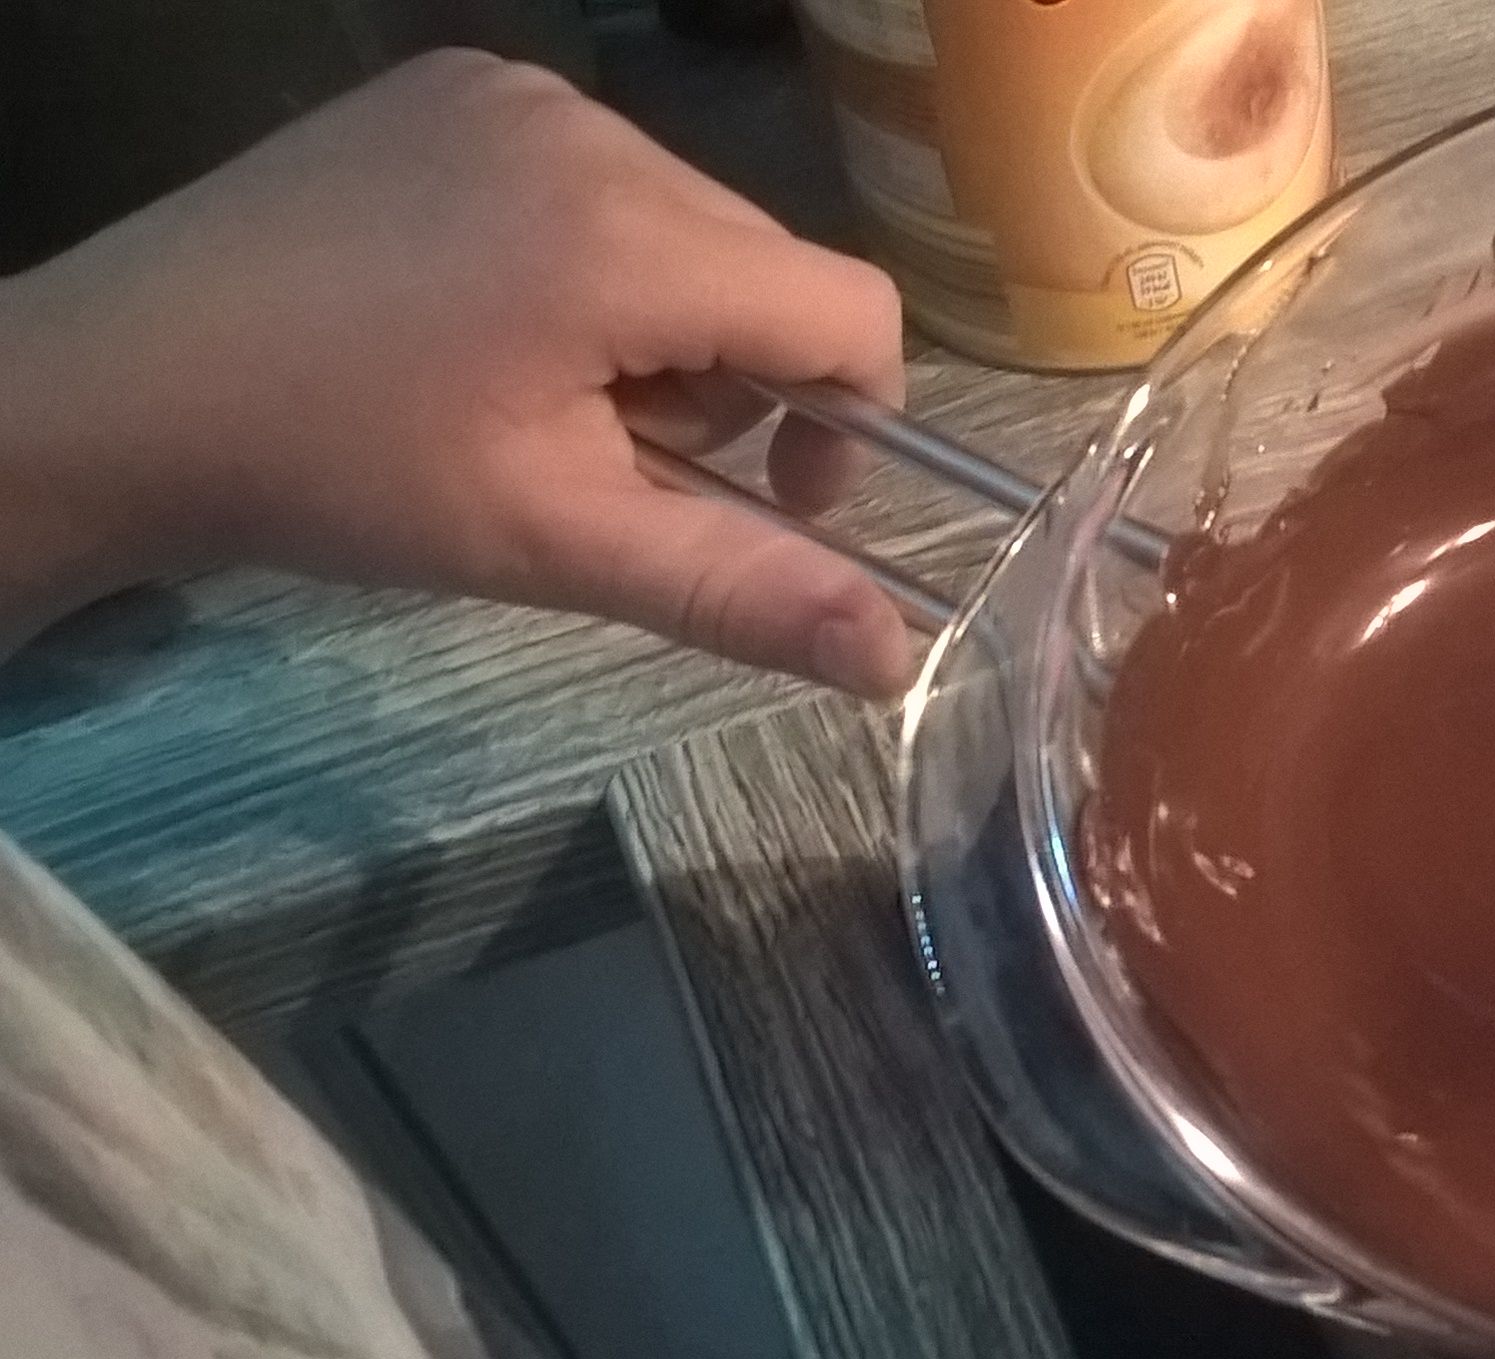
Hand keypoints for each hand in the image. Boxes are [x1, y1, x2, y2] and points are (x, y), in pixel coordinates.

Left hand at [0, 50, 916, 694]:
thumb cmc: (343, 476)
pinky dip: (589, 254)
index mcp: (624, 237)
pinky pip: (601, 174)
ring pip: (691, 223)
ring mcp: (518, 94)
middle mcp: (590, 130)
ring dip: (662, 320)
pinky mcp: (461, 87)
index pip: (849, 309)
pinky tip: (490, 311)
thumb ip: (739, 589)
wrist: (122, 385)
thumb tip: (896, 660)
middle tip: (610, 456)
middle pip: (768, 264)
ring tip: (537, 385)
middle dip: (732, 378)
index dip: (849, 419)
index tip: (775, 495)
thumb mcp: (551, 544)